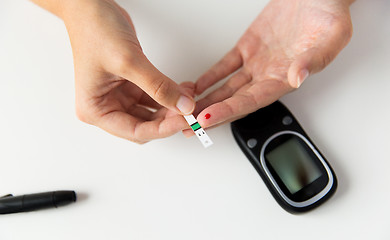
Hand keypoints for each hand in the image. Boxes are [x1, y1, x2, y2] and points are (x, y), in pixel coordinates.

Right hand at [60, 0, 194, 142]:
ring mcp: (118, 96)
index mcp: (95, 110)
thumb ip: (159, 87)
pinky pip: (153, 98)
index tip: (185, 121)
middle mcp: (105, 107)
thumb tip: (184, 106)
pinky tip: (183, 90)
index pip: (135, 131)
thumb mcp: (129, 61)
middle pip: (144, 125)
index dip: (163, 129)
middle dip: (168, 119)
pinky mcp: (130, 86)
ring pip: (151, 113)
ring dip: (171, 108)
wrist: (90, 6)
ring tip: (190, 98)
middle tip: (190, 111)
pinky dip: (169, 95)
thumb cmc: (95, 30)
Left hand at [193, 0, 352, 129]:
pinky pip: (225, 66)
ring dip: (207, 100)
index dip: (227, 112)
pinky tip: (197, 87)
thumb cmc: (329, 14)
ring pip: (226, 87)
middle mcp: (268, 75)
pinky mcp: (248, 47)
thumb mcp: (330, 36)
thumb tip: (298, 77)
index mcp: (285, 78)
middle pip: (234, 101)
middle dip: (210, 115)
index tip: (207, 120)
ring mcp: (256, 62)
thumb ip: (314, 59)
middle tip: (188, 125)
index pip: (251, 102)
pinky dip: (210, 77)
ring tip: (187, 111)